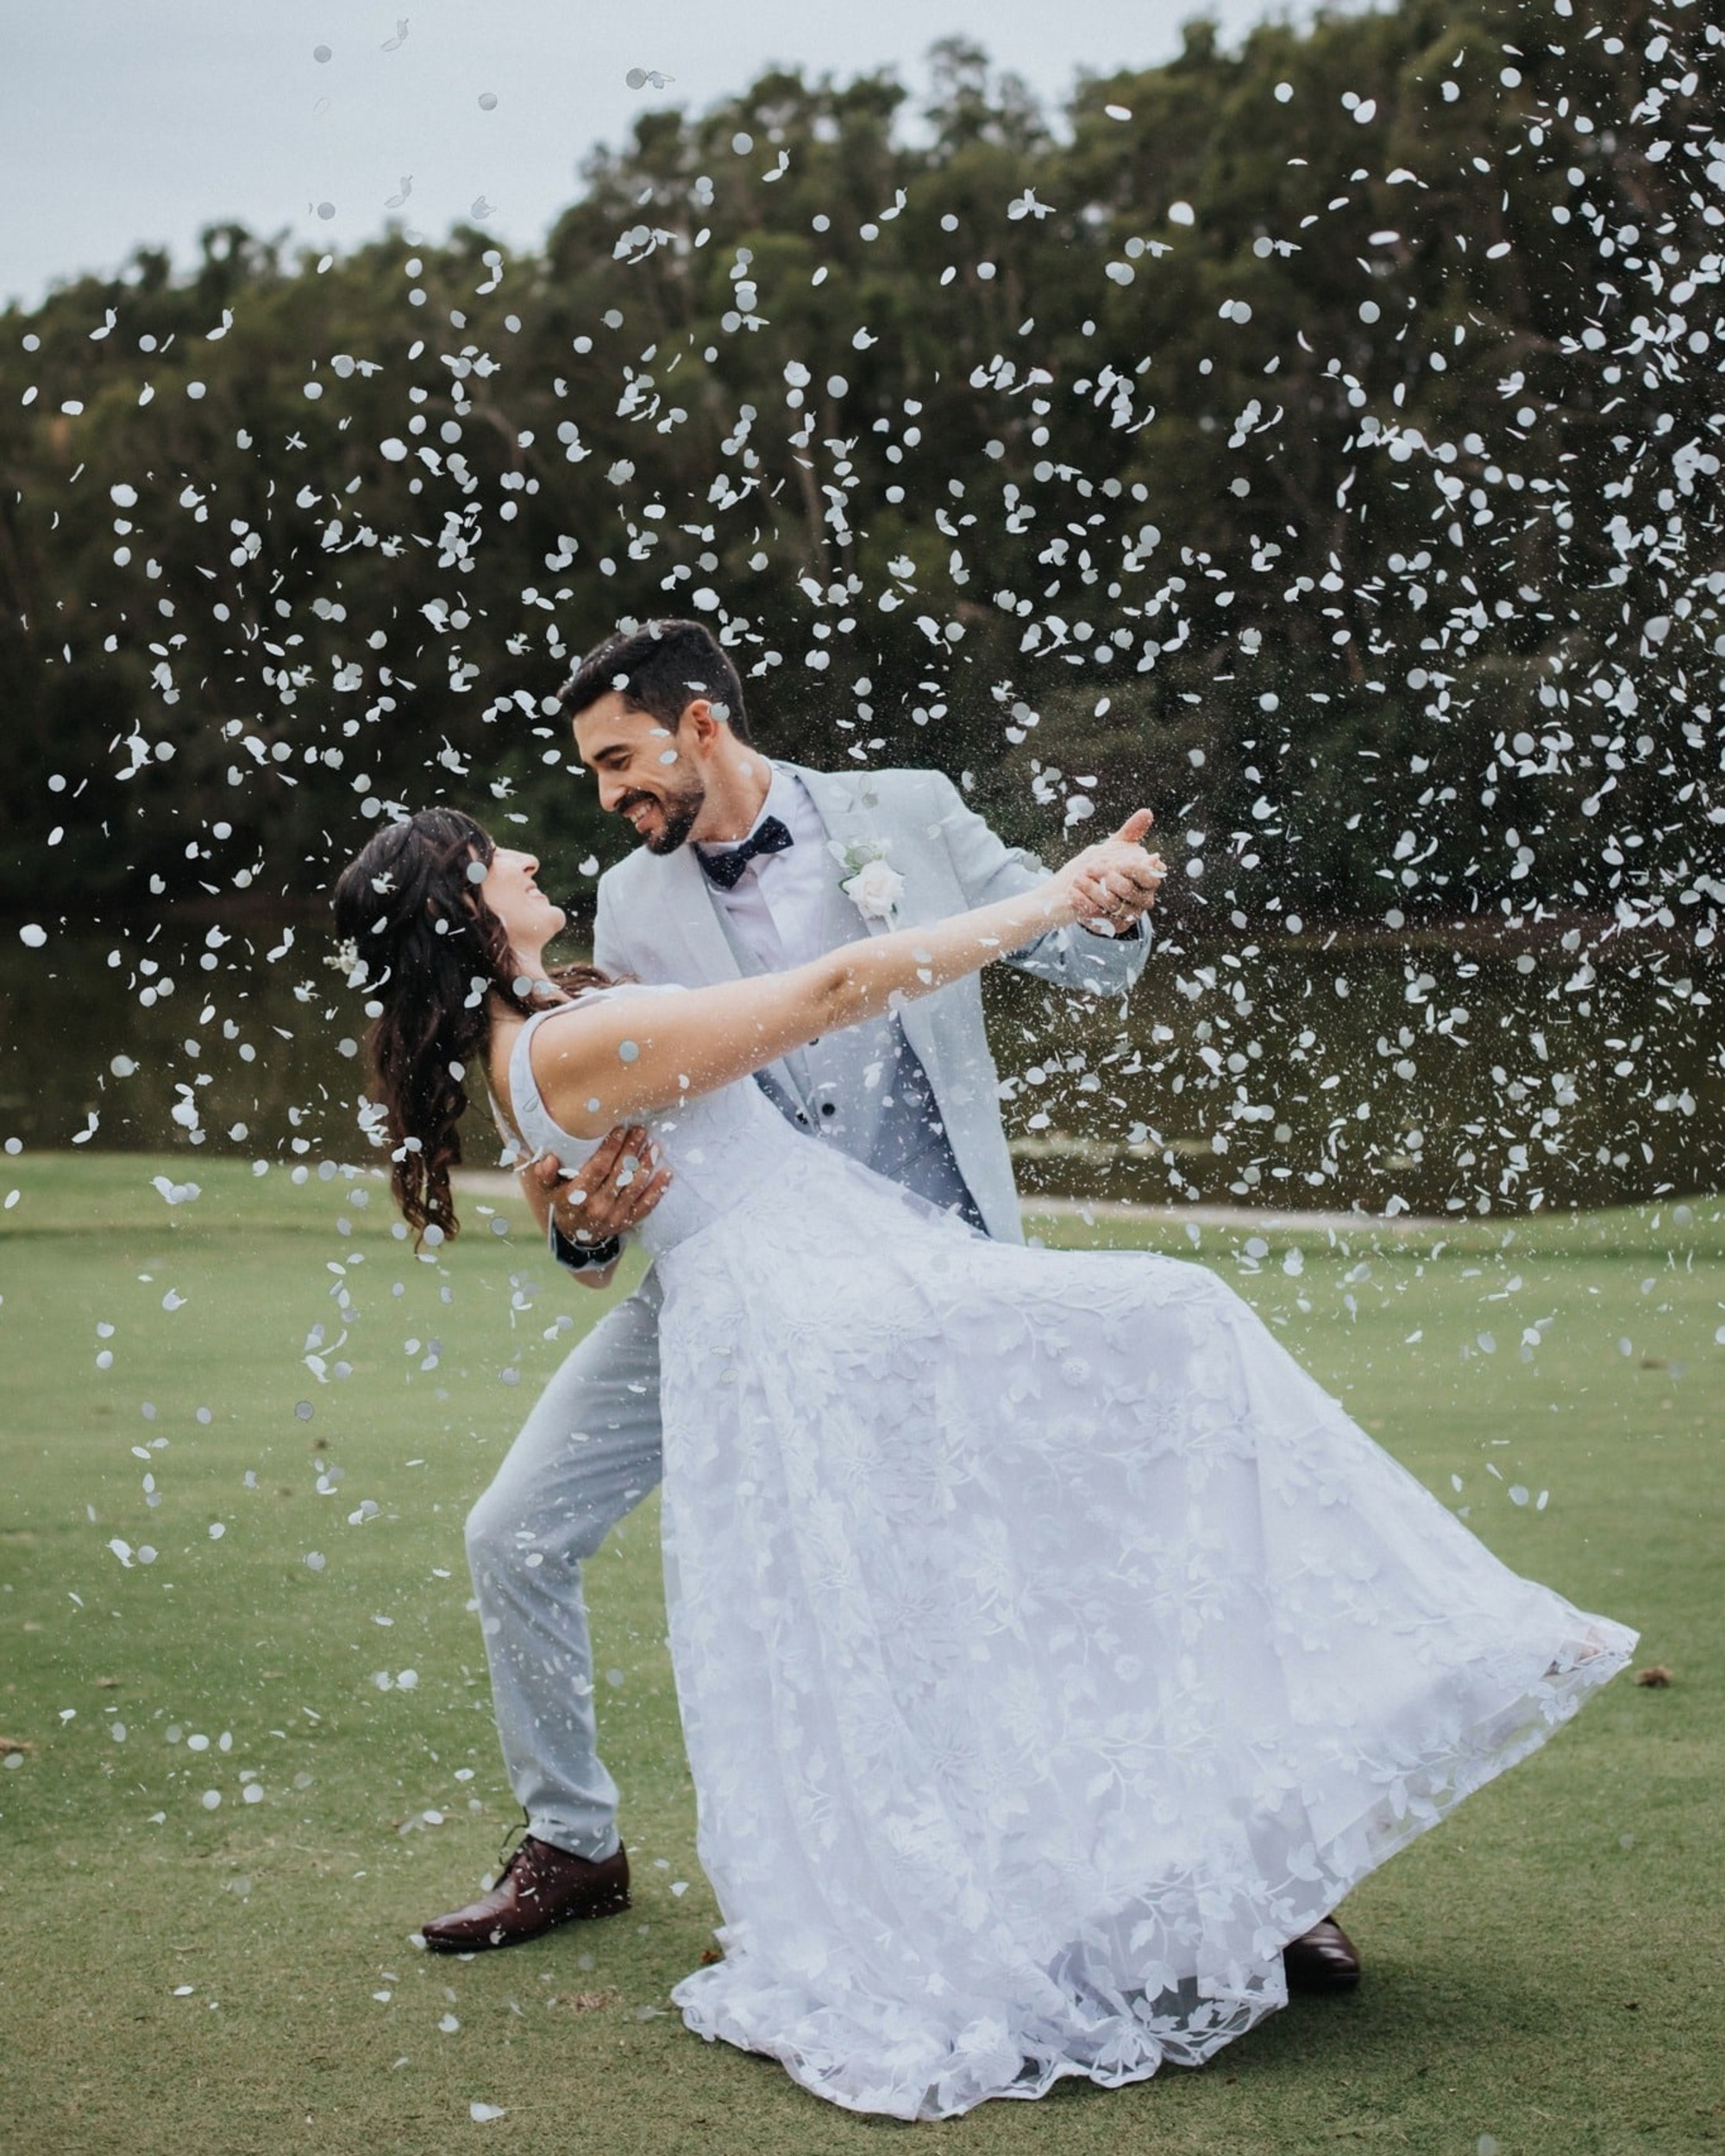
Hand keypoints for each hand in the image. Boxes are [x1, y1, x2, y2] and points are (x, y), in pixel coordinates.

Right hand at [525, 1125, 670, 1247]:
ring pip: (634, 1187)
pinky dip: (658, 1190)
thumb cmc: (563, 1204)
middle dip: (631, 1150)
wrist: (576, 1237)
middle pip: (619, 1174)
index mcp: (577, 1197)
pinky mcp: (627, 1222)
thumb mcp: (548, 1191)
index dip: (611, 1148)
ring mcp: (615, 1216)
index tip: (620, 1129)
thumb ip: (545, 1174)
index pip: (598, 1168)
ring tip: (654, 1145)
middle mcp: (598, 1207)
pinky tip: (667, 1173)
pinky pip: (646, 1206)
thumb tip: (549, 1159)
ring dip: (646, 1165)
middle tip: (640, 1130)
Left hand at [1060, 810, 1166, 934]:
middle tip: (1089, 866)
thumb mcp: (1117, 849)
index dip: (1133, 869)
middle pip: (1129, 891)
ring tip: (1076, 877)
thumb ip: (1131, 833)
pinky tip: (1072, 893)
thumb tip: (1147, 811)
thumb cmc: (1106, 867)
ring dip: (1093, 889)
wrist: (1087, 894)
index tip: (1115, 860)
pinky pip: (1098, 918)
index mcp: (1149, 882)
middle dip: (1108, 876)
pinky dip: (1083, 903)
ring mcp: (1128, 916)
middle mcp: (1143, 901)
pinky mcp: (1110, 927)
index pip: (1149, 876)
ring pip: (1113, 905)